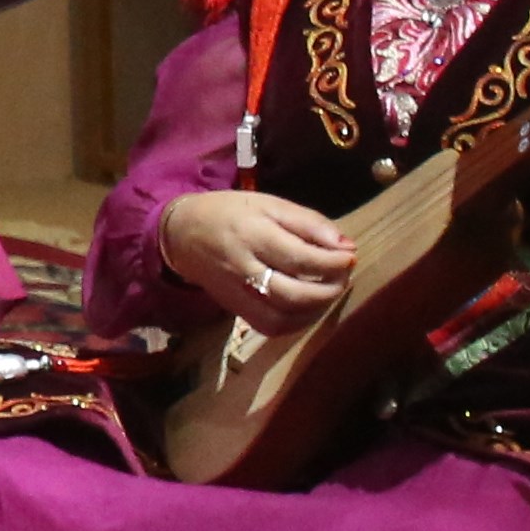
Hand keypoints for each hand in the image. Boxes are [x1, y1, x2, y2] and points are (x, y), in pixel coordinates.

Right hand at [155, 187, 353, 339]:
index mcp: (251, 234)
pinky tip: (307, 307)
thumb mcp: (269, 204)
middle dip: (328, 290)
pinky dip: (296, 322)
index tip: (349, 256)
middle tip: (342, 277)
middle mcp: (241, 268)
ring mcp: (235, 293)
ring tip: (328, 292)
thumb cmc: (229, 212)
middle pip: (292, 294)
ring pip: (280, 318)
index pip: (300, 258)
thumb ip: (309, 223)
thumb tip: (346, 246)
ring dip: (314, 311)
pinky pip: (269, 326)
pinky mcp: (233, 309)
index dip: (333, 262)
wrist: (180, 233)